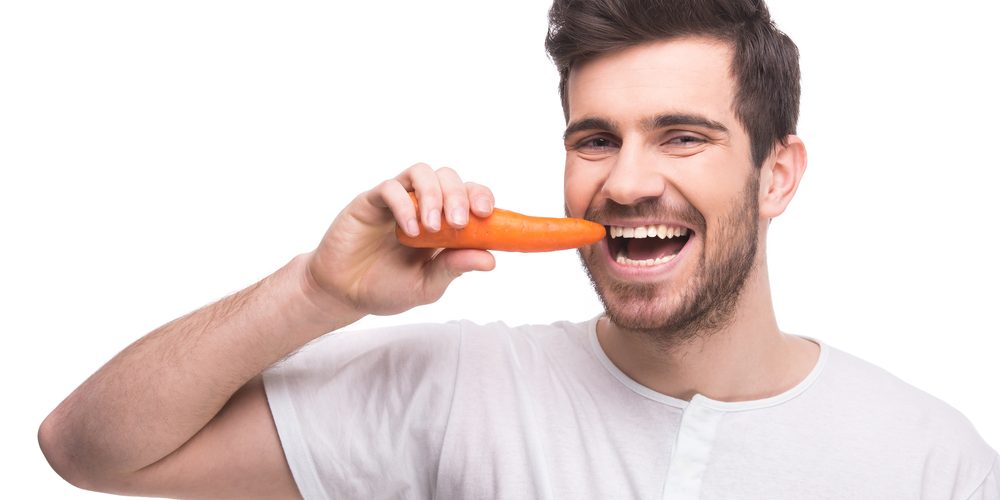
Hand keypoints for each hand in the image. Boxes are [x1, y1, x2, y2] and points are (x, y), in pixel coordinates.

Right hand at [302, 163, 496, 318]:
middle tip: (458, 223)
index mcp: (442, 223)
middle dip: (459, 195)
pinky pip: (390, 188)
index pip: (468, 195)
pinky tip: (408, 230)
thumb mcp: (427, 285)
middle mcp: (421, 205)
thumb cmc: (386, 288)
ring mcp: (396, 201)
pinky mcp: (370, 202)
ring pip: (421, 172)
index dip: (481, 196)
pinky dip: (404, 205)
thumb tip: (491, 260)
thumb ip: (454, 268)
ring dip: (433, 195)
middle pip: (448, 177)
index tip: (487, 213)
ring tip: (433, 227)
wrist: (344, 294)